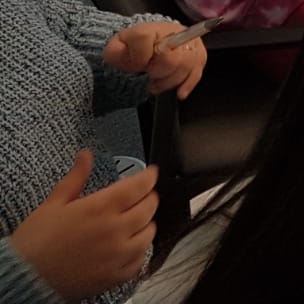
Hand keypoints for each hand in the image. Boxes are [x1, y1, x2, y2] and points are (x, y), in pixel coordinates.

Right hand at [9, 152, 158, 299]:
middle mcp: (114, 230)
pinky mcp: (114, 275)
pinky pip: (140, 261)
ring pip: (149, 233)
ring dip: (146, 223)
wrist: (23, 278)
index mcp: (100, 208)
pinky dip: (139, 251)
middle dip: (149, 196)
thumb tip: (85, 156)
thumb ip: (75, 177)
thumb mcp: (52, 203)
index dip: (149, 176)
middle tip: (142, 194)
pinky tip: (130, 246)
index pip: (139, 186)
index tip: (150, 173)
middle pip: (149, 207)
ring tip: (136, 220)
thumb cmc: (34, 242)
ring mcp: (117, 254)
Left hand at [103, 22, 206, 99]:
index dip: (140, 59)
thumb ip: (117, 53)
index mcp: (151, 28)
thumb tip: (137, 61)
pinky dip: (188, 84)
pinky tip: (180, 93)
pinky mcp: (199, 55)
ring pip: (186, 66)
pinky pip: (198, 71)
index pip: (146, 41)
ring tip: (157, 83)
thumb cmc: (133, 48)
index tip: (137, 64)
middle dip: (158, 72)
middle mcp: (174, 32)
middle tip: (149, 73)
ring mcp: (189, 43)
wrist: (148, 44)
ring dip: (169, 81)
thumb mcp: (115, 49)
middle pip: (174, 58)